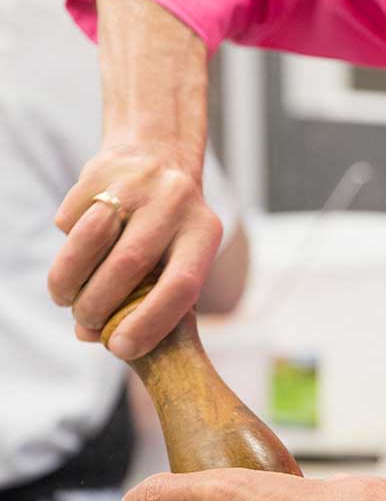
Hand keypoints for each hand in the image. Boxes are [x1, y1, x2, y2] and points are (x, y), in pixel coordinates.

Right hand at [46, 0, 214, 359]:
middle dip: (100, 305)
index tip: (120, 348)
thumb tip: (90, 336)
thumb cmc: (169, 226)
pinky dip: (68, 247)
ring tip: (66, 300)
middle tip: (85, 324)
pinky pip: (72, 221)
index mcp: (205, 233)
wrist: (157, 151)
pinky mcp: (101, 172)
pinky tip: (77, 250)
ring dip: (71, 280)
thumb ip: (146, 298)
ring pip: (93, 242)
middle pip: (130, 265)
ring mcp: (138, 185)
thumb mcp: (177, 255)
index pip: (181, 285)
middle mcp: (177, 205)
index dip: (150, 322)